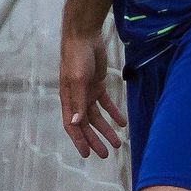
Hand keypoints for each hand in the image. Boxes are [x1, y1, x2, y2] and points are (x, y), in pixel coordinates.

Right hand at [60, 33, 125, 158]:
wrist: (85, 37)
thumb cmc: (77, 58)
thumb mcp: (78, 81)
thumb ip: (78, 102)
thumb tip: (77, 124)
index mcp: (68, 99)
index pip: (72, 126)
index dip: (79, 140)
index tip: (87, 154)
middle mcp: (77, 99)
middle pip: (86, 125)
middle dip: (95, 139)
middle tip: (105, 154)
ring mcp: (87, 92)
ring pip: (97, 116)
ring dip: (106, 129)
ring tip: (117, 142)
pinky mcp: (98, 84)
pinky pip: (106, 103)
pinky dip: (114, 113)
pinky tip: (122, 123)